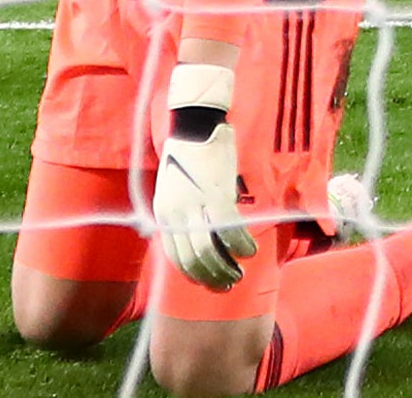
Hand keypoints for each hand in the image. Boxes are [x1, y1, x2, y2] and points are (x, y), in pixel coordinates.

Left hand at [155, 64, 256, 289]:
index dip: (193, 275)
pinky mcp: (216, 197)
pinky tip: (249, 251)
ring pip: (209, 252)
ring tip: (239, 273)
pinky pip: (231, 234)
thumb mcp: (172, 190)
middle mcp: (175, 212)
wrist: (193, 127)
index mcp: (163, 211)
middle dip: (212, 278)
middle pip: (192, 259)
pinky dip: (242, 248)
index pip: (174, 256)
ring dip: (227, 269)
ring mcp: (195, 206)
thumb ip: (180, 215)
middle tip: (228, 283)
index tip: (208, 282)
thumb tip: (193, 240)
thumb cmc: (186, 159)